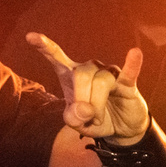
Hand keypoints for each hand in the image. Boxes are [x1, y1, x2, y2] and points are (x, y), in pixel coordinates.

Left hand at [26, 33, 150, 144]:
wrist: (119, 129)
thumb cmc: (94, 120)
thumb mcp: (77, 125)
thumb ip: (72, 118)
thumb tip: (85, 109)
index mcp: (71, 75)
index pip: (56, 57)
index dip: (44, 46)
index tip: (30, 37)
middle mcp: (89, 69)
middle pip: (81, 75)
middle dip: (82, 99)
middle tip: (87, 117)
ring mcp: (109, 73)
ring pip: (101, 82)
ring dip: (98, 107)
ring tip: (98, 119)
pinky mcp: (127, 82)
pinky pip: (129, 72)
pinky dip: (132, 64)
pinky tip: (135, 53)